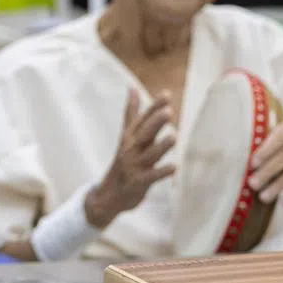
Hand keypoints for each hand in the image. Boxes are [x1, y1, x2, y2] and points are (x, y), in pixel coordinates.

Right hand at [85, 88, 176, 227]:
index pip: (142, 119)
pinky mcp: (138, 183)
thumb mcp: (126, 136)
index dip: (154, 107)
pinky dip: (162, 172)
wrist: (108, 195)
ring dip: (161, 146)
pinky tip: (174, 168)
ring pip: (149, 155)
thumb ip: (131, 113)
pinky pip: (151, 177)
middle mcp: (131, 150)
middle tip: (168, 111)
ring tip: (174, 136)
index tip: (167, 94)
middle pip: (144, 134)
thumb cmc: (123, 161)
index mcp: (130, 137)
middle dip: (155, 123)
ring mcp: (134, 166)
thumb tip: (132, 87)